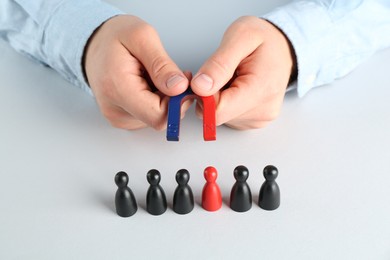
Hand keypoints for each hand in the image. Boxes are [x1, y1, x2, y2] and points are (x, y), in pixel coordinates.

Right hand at [84, 15, 190, 129]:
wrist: (94, 44)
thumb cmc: (115, 38)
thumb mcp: (142, 37)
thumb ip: (162, 65)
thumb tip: (179, 88)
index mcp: (118, 89)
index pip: (159, 115)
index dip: (178, 101)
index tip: (181, 80)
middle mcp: (115, 110)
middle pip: (159, 118)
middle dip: (173, 98)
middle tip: (172, 74)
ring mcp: (118, 117)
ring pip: (157, 118)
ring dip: (165, 99)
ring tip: (155, 76)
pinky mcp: (122, 119)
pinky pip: (149, 117)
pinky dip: (156, 102)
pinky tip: (149, 85)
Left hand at [191, 16, 295, 129]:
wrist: (283, 47)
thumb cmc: (264, 39)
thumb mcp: (240, 36)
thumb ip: (218, 64)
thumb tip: (200, 87)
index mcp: (262, 90)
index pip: (218, 111)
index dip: (203, 95)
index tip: (203, 76)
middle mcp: (263, 111)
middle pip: (217, 115)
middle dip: (209, 95)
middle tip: (218, 72)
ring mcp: (259, 119)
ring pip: (220, 116)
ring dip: (217, 97)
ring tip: (231, 77)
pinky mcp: (254, 121)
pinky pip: (228, 116)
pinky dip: (225, 102)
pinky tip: (235, 87)